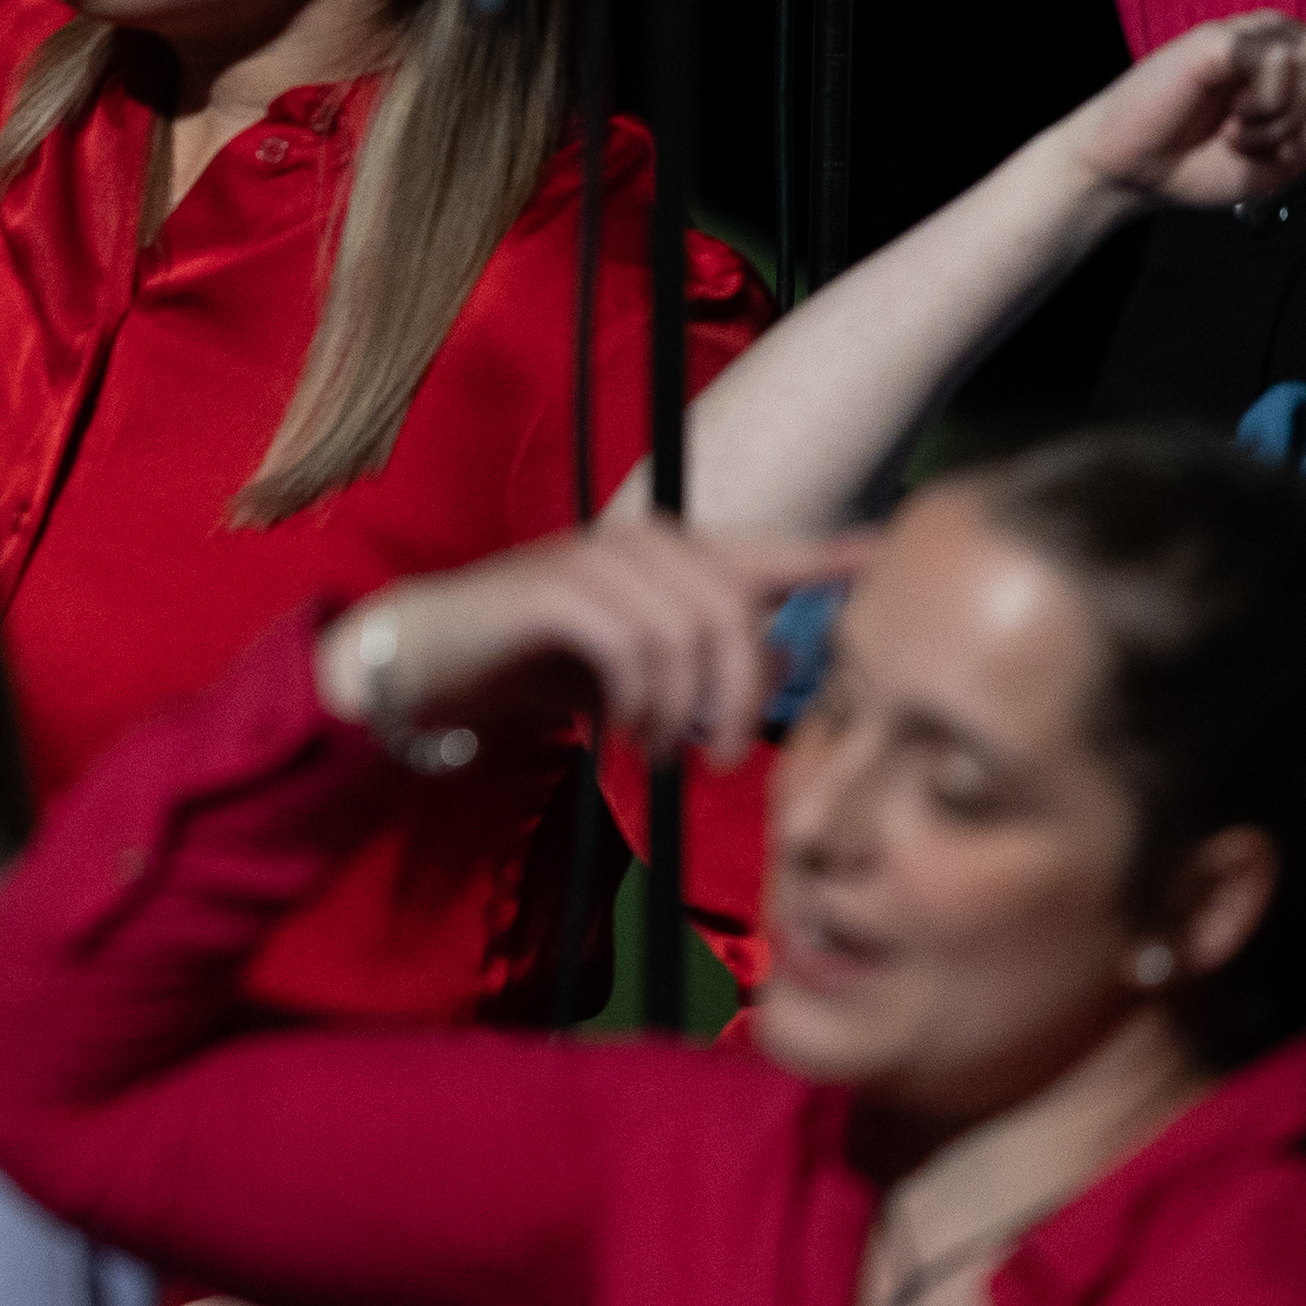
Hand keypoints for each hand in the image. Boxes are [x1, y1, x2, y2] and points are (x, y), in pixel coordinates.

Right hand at [319, 509, 865, 770]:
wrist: (419, 663)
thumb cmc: (526, 668)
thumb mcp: (630, 675)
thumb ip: (694, 668)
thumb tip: (766, 684)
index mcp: (663, 561)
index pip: (764, 553)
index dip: (827, 553)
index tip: (886, 553)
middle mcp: (636, 545)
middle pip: (735, 609)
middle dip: (741, 694)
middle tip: (719, 760)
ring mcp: (591, 560)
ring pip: (688, 629)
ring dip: (683, 709)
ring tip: (659, 754)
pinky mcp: (551, 588)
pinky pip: (631, 643)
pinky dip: (639, 703)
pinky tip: (622, 737)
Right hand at [1060, 0, 1305, 211]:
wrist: (1137, 172)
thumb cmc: (1207, 165)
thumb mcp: (1288, 156)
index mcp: (1304, 70)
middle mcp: (1285, 41)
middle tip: (1270, 146)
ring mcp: (1253, 35)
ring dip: (1288, 120)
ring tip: (1244, 135)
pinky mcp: (1224, 39)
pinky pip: (1278, 66)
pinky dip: (1263, 107)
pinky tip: (1231, 121)